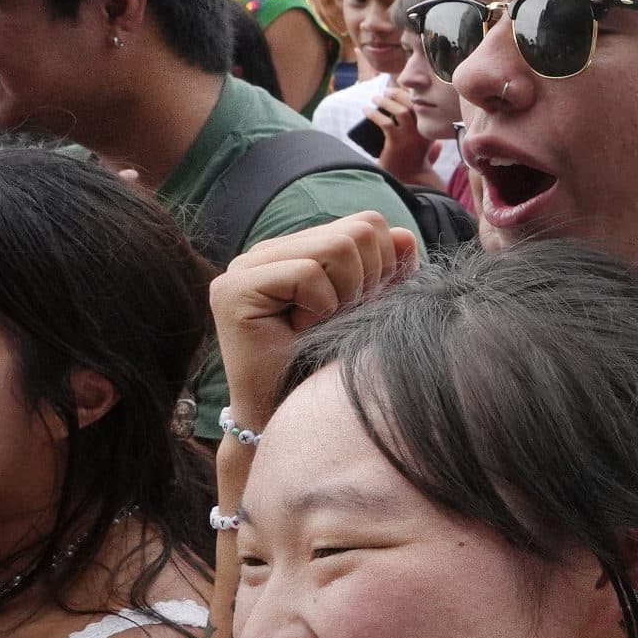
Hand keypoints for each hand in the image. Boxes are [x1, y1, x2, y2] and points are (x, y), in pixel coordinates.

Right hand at [208, 212, 420, 430]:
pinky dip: (319, 307)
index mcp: (296, 249)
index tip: (364, 305)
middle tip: (340, 317)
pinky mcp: (231, 289)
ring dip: (345, 295)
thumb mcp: (369, 308)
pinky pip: (307, 274)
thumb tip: (406, 236)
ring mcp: (243, 267)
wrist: (288, 414)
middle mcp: (265, 251)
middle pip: (357, 230)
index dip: (384, 264)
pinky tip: (299, 331)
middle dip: (368, 279)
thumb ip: (387, 270)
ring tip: (318, 324)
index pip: (365, 223)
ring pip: (338, 246)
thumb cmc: (328, 363)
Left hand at [365, 84, 430, 183]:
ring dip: (386, 101)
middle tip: (386, 91)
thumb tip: (430, 137)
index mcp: (431, 130)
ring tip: (375, 98)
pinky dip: (374, 114)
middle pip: (413, 104)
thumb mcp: (426, 152)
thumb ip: (431, 145)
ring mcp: (410, 136)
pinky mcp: (396, 142)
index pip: (422, 106)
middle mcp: (423, 131)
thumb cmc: (415, 166)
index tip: (400, 89)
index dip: (411, 94)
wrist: (409, 181)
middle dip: (398, 94)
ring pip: (400, 110)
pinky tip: (366, 110)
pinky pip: (385, 122)